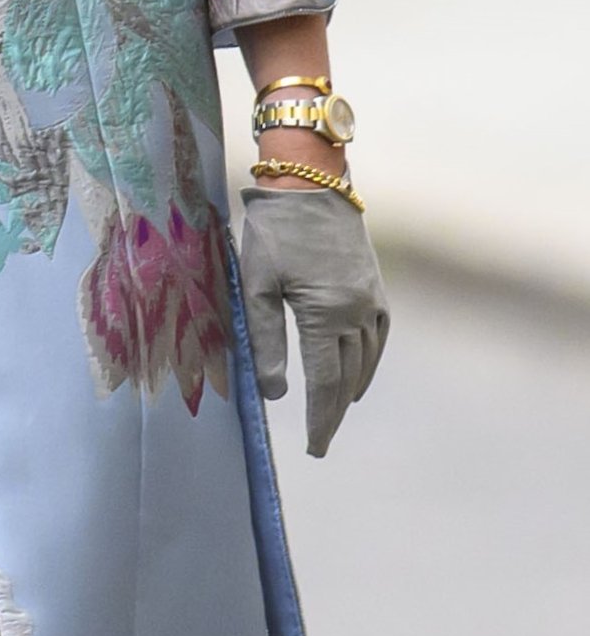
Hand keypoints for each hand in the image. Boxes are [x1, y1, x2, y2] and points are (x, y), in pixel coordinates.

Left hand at [239, 186, 388, 457]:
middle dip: (331, 414)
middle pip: (346, 378)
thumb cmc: (273, 233)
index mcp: (326, 313)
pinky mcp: (376, 289)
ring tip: (332, 418)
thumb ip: (264, 341)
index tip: (313, 448)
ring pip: (365, 361)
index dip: (318, 417)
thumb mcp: (256, 286)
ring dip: (349, 393)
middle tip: (319, 445)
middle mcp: (358, 311)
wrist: (310, 186)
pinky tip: (355, 379)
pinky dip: (367, 364)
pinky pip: (378, 339)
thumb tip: (276, 394)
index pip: (323, 381)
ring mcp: (372, 300)